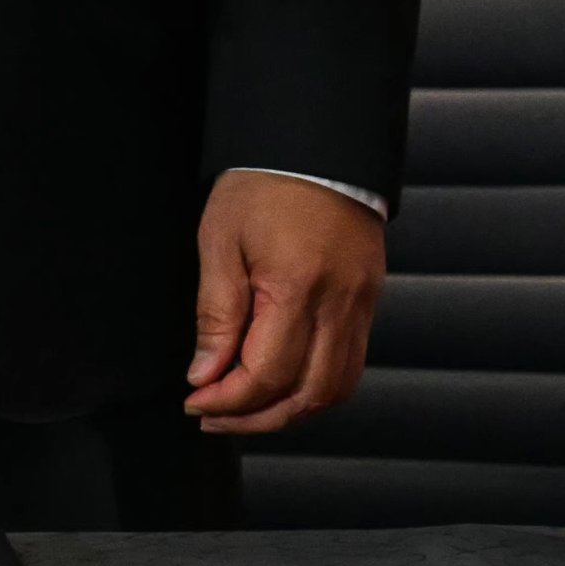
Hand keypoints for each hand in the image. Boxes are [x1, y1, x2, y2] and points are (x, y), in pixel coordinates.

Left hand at [186, 169, 384, 434]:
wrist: (317, 146)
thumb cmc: (264, 185)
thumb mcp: (220, 242)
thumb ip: (215, 314)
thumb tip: (204, 375)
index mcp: (297, 287)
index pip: (265, 375)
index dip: (227, 400)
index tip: (195, 400)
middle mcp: (339, 305)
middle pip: (306, 396)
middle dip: (256, 419)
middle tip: (214, 417)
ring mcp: (361, 305)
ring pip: (334, 390)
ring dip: (289, 412)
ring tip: (246, 410)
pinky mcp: (369, 301)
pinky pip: (349, 365)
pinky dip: (314, 388)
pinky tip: (281, 383)